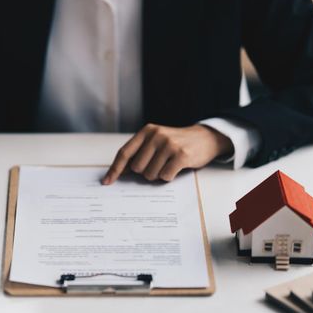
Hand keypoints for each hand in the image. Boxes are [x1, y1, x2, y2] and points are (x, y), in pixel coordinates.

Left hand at [102, 123, 232, 183]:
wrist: (205, 138)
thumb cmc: (176, 143)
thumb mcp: (156, 141)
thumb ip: (139, 153)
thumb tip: (119, 173)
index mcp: (146, 131)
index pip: (124, 153)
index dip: (115, 169)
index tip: (107, 182)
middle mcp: (156, 135)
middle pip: (137, 168)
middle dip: (146, 172)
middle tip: (158, 165)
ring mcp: (169, 144)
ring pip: (151, 174)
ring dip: (158, 175)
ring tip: (168, 164)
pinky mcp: (181, 155)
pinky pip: (165, 176)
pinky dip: (169, 177)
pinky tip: (176, 168)